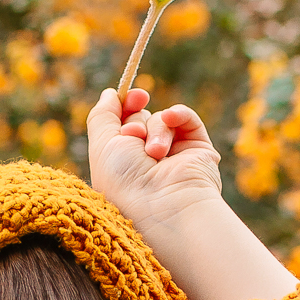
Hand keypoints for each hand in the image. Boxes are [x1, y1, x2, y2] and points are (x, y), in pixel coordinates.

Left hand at [87, 87, 224, 233]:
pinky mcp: (198, 153)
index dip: (124, 107)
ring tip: (155, 153)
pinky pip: (187, 120)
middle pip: (140, 119)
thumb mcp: (101, 145)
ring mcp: (174, 158)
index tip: (132, 96)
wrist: (164, 205)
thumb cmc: (125, 182)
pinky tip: (172, 119)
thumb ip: (101, 115)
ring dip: (155, 130)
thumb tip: (110, 95)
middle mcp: (146, 163)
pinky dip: (179, 115)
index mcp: (121, 166)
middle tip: (135, 136)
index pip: (120, 126)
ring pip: (161, 120)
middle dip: (135, 123)